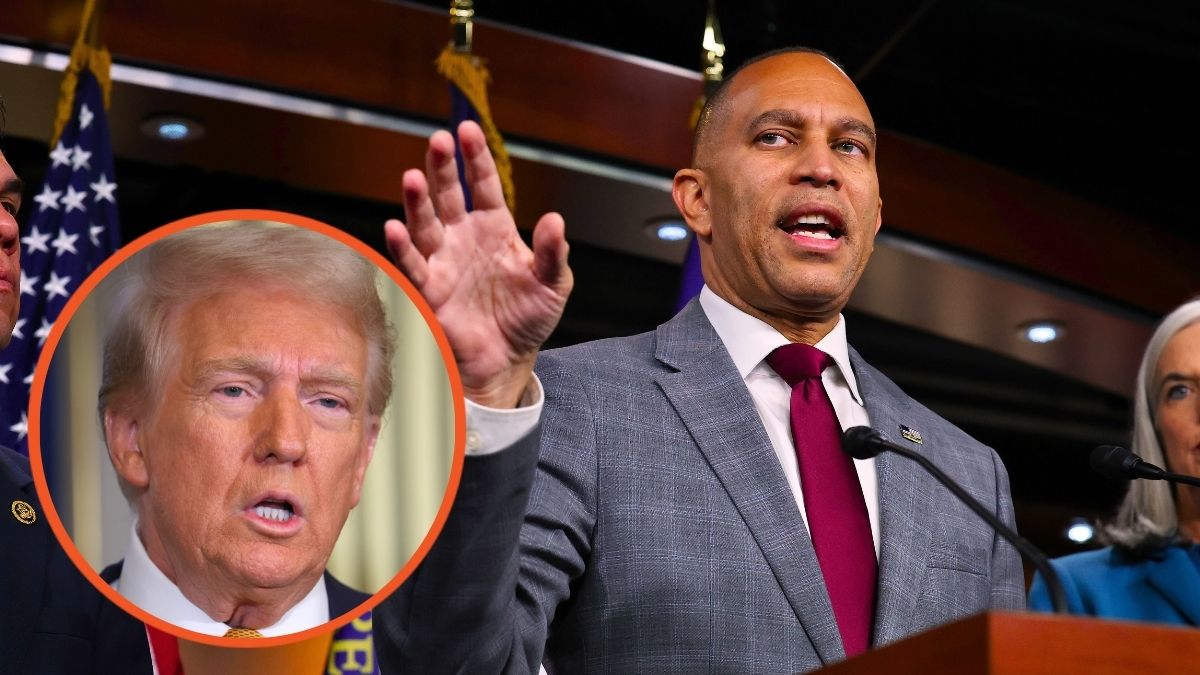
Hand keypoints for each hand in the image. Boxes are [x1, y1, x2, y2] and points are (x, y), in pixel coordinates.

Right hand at [386, 120, 572, 407]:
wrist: (506, 359)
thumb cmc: (527, 318)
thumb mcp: (553, 284)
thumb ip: (554, 252)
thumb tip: (556, 220)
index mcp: (494, 227)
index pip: (482, 184)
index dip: (475, 158)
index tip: (468, 130)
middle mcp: (463, 237)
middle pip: (448, 195)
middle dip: (442, 168)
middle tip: (439, 141)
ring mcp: (443, 261)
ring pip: (425, 224)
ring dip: (417, 202)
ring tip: (413, 178)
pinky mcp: (429, 289)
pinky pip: (413, 265)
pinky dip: (403, 248)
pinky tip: (395, 228)